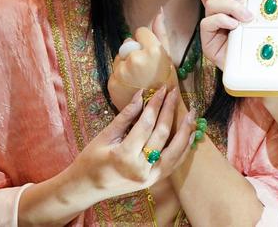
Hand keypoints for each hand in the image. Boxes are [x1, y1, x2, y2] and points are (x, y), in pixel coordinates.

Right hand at [68, 87, 195, 199]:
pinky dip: (184, 149)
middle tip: (175, 92)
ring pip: (175, 151)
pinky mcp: (154, 181)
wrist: (86, 188)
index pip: (146, 124)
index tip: (162, 89)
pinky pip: (174, 164)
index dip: (156, 105)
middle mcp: (140, 169)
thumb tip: (141, 95)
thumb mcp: (104, 136)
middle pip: (162, 134)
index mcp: (124, 156)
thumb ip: (125, 116)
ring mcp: (149, 177)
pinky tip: (191, 134)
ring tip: (191, 112)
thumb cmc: (91, 160)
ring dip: (185, 130)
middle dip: (170, 110)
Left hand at [111, 10, 175, 91]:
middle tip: (145, 69)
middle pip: (129, 44)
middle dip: (134, 53)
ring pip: (120, 58)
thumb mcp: (168, 55)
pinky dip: (120, 77)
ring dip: (126, 64)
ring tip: (138, 79)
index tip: (152, 55)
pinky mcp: (112, 83)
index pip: (140, 32)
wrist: (158, 112)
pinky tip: (130, 86)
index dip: (146, 42)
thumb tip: (160, 10)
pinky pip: (114, 71)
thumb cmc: (167, 82)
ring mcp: (122, 72)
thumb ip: (161, 31)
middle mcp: (136, 59)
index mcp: (153, 51)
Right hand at [199, 0, 254, 69]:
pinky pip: (206, 23)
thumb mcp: (259, 21)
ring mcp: (211, 27)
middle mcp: (217, 13)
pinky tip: (234, 26)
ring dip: (230, 7)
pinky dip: (221, 20)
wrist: (254, 70)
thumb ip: (258, 6)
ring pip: (210, 4)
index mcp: (228, 4)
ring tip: (245, 17)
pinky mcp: (208, 42)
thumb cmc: (256, 44)